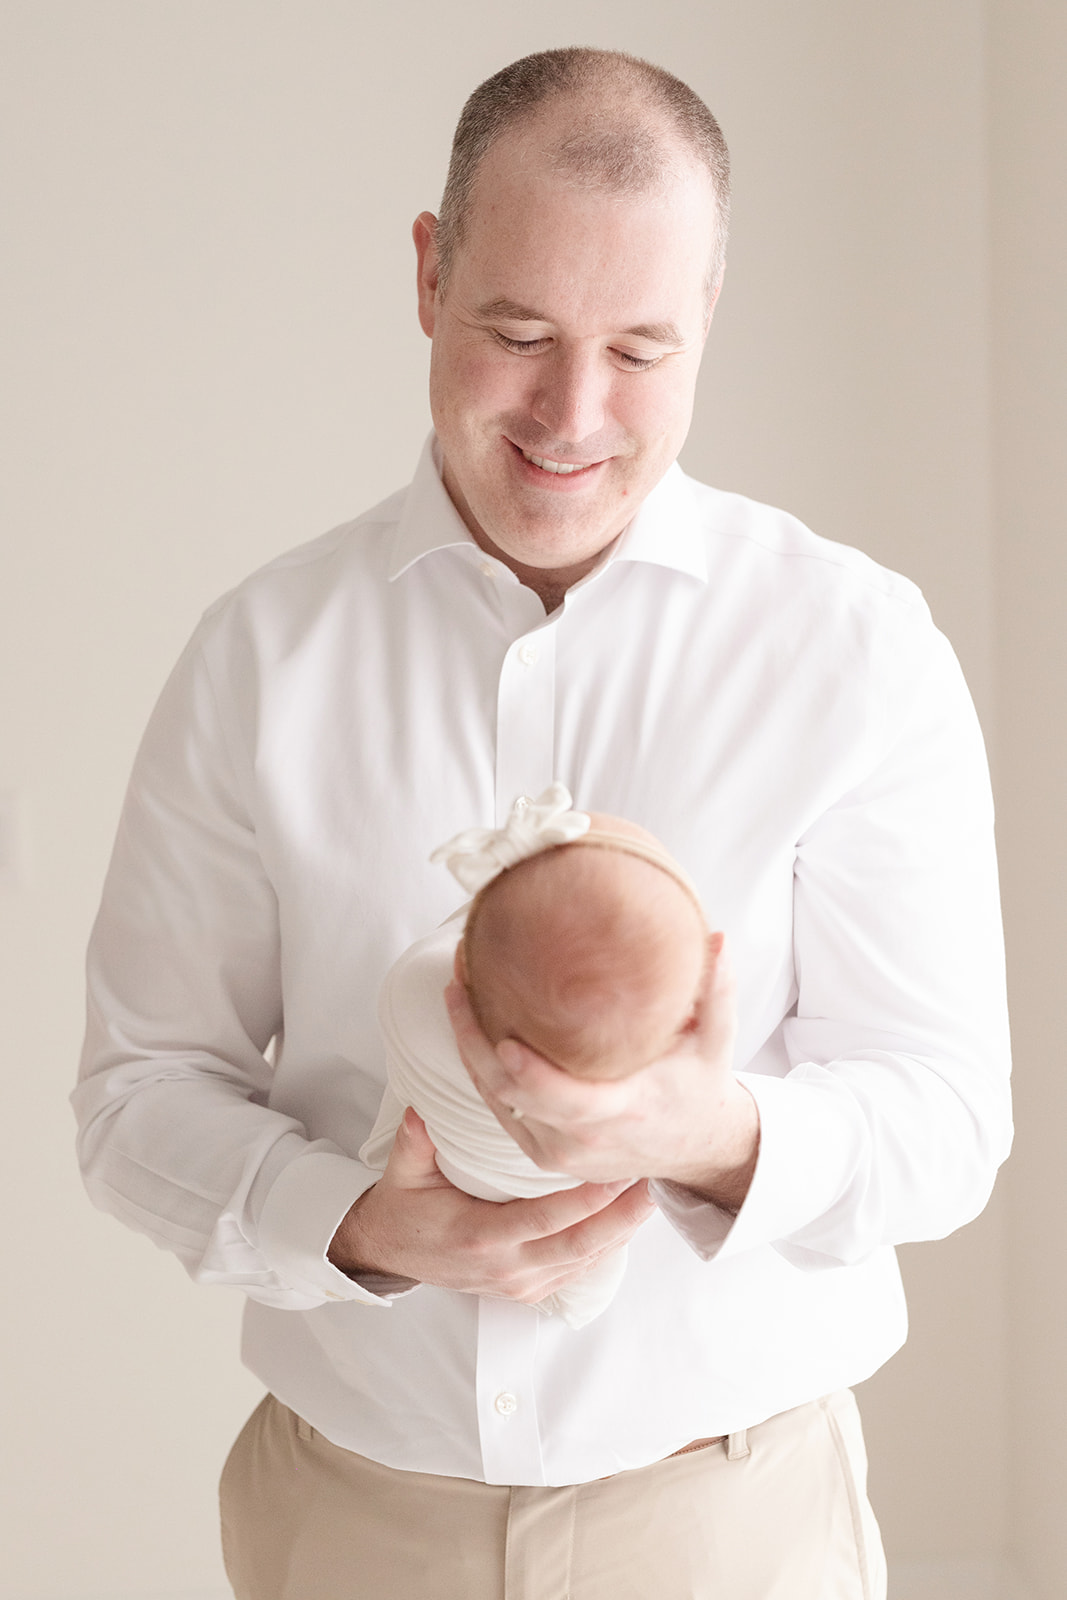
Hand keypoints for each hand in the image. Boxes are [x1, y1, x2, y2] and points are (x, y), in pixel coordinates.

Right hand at [328, 1107, 656, 1300]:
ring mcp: (519, 1283)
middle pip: (579, 1246)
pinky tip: (628, 1222)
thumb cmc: (401, 1209)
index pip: (545, 1219)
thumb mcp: (402, 1172)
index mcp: (479, 1238)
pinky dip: (605, 1246)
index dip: (586, 1200)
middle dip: (621, 1217)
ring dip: (621, 1231)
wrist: (386, 1254)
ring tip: (653, 1197)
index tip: (618, 1173)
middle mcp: (506, 1267)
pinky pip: (576, 1269)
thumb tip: (423, 1110)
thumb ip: (415, 1141)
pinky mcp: (527, 1288)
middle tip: (654, 1184)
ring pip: (584, 1261)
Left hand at [446, 932, 759, 1210]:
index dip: (530, 1074)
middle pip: (510, 1095)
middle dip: (472, 1040)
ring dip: (466, 1049)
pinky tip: (468, 1028)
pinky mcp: (542, 1152)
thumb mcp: (716, 1042)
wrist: (695, 1147)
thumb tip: (718, 938)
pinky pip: (499, 1109)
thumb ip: (717, 992)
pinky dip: (478, 1070)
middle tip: (456, 983)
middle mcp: (581, 1139)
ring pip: (495, 1101)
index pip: (564, 1100)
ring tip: (454, 992)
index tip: (502, 1036)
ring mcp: (557, 1151)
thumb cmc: (700, 1086)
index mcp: (622, 1111)